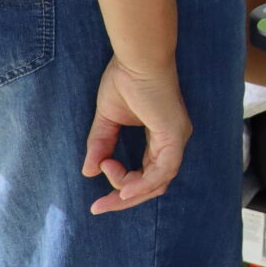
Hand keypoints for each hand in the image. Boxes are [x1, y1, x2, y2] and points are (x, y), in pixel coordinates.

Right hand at [82, 57, 188, 213]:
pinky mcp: (174, 134)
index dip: (122, 188)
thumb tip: (89, 172)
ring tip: (108, 189)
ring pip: (158, 182)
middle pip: (154, 185)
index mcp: (161, 137)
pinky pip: (163, 170)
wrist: (136, 58)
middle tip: (99, 208)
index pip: (147, 175)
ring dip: (130, 191)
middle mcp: (172, 141)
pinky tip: (123, 190)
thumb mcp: (107, 119)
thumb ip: (101, 145)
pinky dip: (143, 183)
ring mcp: (176, 138)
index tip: (97, 197)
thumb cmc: (126, 80)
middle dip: (125, 200)